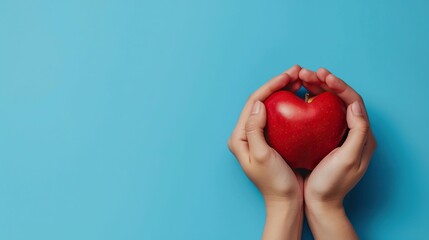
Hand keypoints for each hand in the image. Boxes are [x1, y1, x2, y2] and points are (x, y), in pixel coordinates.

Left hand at [228, 65, 303, 239]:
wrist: (286, 201)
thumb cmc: (274, 182)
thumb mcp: (262, 157)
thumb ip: (254, 130)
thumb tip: (257, 104)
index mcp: (239, 137)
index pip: (253, 103)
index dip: (270, 87)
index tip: (288, 76)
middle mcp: (247, 133)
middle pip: (261, 101)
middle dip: (278, 84)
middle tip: (296, 71)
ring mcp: (260, 135)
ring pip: (271, 106)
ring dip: (284, 91)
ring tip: (300, 79)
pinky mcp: (272, 138)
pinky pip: (281, 116)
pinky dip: (291, 104)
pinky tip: (302, 97)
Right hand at [299, 67, 376, 238]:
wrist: (319, 202)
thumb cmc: (331, 184)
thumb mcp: (347, 160)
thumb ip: (357, 132)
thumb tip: (355, 105)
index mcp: (362, 135)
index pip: (354, 101)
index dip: (339, 86)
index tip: (323, 76)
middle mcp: (352, 131)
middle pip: (340, 99)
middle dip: (325, 83)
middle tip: (307, 73)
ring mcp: (337, 133)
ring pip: (328, 104)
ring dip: (316, 89)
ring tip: (301, 78)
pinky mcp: (323, 137)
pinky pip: (318, 114)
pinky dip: (309, 102)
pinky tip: (298, 96)